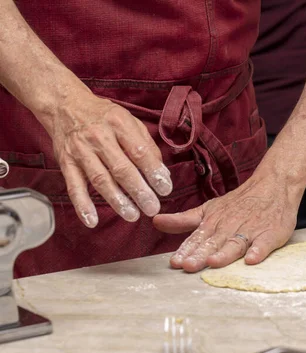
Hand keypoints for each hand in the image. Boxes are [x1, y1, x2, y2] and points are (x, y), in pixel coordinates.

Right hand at [48, 92, 172, 226]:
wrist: (65, 105)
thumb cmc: (104, 116)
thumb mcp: (130, 121)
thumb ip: (147, 145)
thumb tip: (162, 173)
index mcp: (119, 124)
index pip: (139, 151)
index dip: (153, 172)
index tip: (165, 189)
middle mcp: (99, 137)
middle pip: (121, 168)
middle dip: (138, 191)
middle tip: (152, 208)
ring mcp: (80, 150)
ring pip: (100, 179)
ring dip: (117, 200)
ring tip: (132, 216)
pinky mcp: (66, 162)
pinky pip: (73, 186)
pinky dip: (82, 204)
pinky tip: (92, 220)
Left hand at [153, 173, 299, 271]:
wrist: (274, 185)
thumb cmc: (240, 202)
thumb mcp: (209, 209)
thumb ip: (184, 220)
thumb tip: (156, 222)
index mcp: (214, 222)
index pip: (197, 239)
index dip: (186, 250)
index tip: (175, 262)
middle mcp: (230, 226)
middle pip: (214, 243)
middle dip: (200, 254)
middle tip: (188, 265)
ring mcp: (251, 230)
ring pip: (235, 243)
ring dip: (225, 253)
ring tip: (214, 262)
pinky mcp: (270, 233)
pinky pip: (264, 243)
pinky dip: (258, 251)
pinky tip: (251, 260)